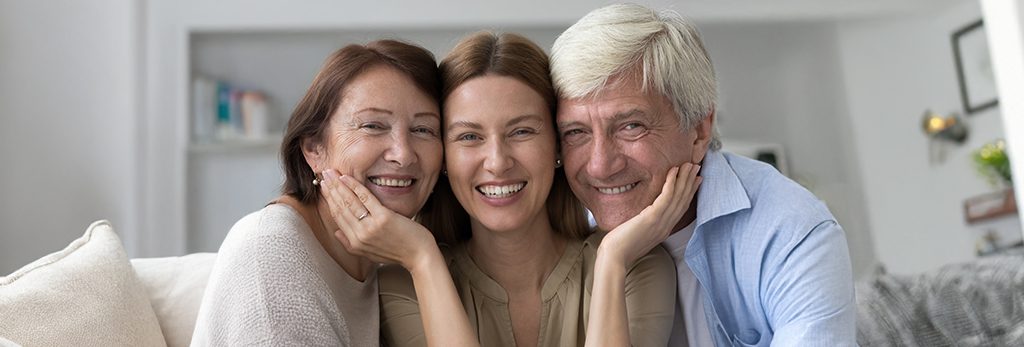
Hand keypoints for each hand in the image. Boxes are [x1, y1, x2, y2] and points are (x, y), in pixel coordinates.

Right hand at [320, 170, 437, 268]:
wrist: (419, 256)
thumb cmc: (399, 252)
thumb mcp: (370, 253)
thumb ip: (351, 244)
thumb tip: (337, 232)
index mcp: (355, 244)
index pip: (337, 218)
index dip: (329, 201)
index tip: (324, 188)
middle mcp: (359, 236)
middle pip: (340, 208)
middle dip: (330, 189)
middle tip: (324, 175)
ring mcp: (370, 226)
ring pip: (349, 202)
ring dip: (338, 185)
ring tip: (332, 173)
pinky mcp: (383, 218)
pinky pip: (365, 198)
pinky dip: (354, 186)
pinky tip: (346, 177)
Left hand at [599, 163, 701, 266]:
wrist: (615, 258)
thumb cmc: (620, 249)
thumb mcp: (638, 235)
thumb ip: (645, 226)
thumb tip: (643, 218)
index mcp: (664, 230)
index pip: (681, 208)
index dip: (690, 193)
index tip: (696, 181)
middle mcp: (666, 226)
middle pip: (683, 200)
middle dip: (691, 182)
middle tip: (697, 167)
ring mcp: (661, 222)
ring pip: (678, 196)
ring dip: (685, 178)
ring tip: (690, 164)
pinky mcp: (652, 217)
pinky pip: (666, 196)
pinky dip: (671, 182)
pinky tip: (673, 170)